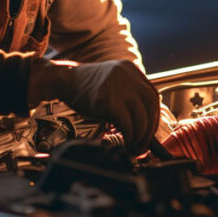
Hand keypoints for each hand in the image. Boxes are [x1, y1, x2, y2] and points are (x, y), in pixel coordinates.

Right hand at [29, 59, 158, 154]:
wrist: (63, 79)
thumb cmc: (86, 87)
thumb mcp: (112, 83)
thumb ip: (129, 95)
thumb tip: (144, 123)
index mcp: (131, 70)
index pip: (153, 96)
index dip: (154, 117)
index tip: (149, 132)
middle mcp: (128, 75)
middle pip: (151, 106)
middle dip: (149, 130)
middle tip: (143, 145)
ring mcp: (118, 86)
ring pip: (140, 117)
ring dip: (139, 137)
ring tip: (133, 147)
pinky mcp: (106, 99)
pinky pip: (126, 123)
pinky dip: (128, 136)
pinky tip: (124, 142)